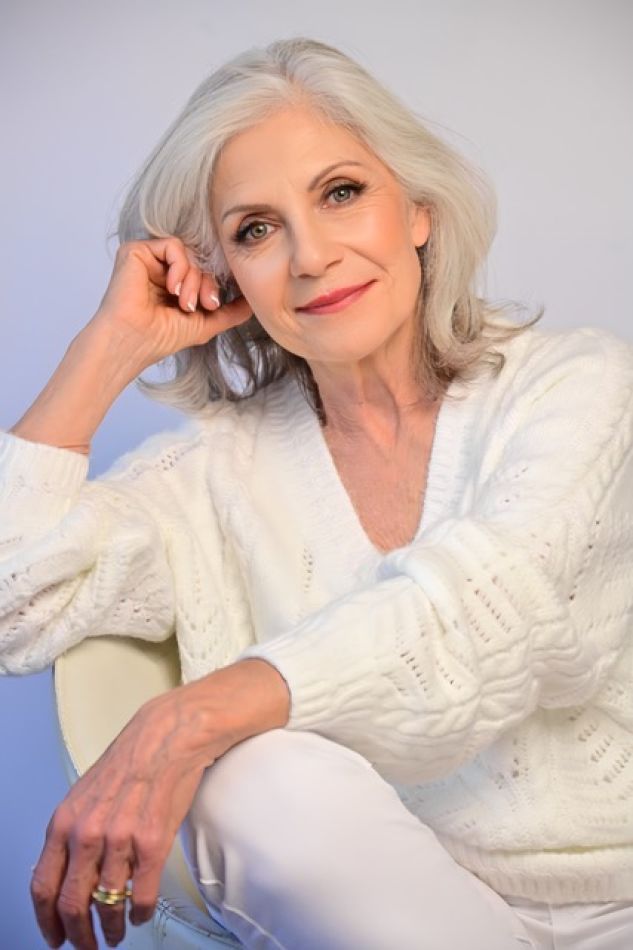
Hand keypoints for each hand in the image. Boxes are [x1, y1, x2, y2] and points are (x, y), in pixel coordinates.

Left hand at [29, 659, 289, 948]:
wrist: (168, 736)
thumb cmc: (131, 761)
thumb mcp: (85, 795)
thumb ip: (72, 832)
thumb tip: (65, 874)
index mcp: (65, 821)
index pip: (42, 887)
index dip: (47, 922)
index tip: (55, 937)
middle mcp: (87, 833)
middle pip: (71, 905)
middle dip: (79, 935)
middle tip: (88, 945)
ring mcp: (120, 839)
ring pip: (107, 905)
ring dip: (112, 929)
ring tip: (117, 933)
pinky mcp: (153, 842)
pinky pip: (141, 895)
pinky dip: (140, 913)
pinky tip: (140, 914)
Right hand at [91, 236, 252, 374]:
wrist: (134, 341)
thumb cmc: (162, 337)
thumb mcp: (205, 324)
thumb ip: (230, 312)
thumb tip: (253, 303)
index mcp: (172, 283)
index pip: (203, 271)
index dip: (213, 285)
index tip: (212, 305)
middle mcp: (159, 269)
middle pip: (198, 261)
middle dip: (206, 283)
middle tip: (200, 305)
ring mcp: (148, 259)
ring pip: (189, 253)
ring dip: (193, 279)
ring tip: (183, 303)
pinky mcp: (135, 251)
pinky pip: (173, 245)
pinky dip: (180, 266)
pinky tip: (172, 288)